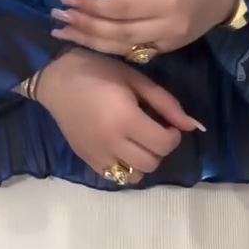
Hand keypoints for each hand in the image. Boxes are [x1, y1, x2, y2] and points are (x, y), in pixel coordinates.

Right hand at [36, 49, 203, 183]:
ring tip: (137, 142)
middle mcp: (112, 143)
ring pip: (135, 176)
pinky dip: (124, 167)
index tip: (167, 124)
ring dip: (143, 161)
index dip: (173, 136)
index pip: (164, 144)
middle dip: (159, 148)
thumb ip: (166, 104)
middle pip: (152, 162)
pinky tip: (121, 149)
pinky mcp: (86, 160)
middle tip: (153, 131)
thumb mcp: (136, 79)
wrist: (54, 77)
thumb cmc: (97, 70)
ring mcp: (97, 155)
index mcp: (126, 119)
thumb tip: (194, 125)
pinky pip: (115, 177)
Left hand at [50, 0, 238, 57]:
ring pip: (121, 48)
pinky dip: (107, 48)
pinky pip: (131, 52)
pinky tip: (87, 42)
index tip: (67, 1)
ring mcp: (166, 43)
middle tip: (58, 20)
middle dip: (84, 28)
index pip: (120, 9)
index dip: (91, 7)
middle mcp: (165, 27)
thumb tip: (98, 7)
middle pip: (117, 34)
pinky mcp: (165, 52)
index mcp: (165, 1)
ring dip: (89, 42)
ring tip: (63, 34)